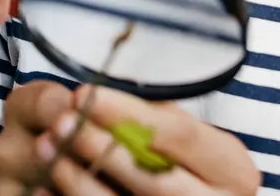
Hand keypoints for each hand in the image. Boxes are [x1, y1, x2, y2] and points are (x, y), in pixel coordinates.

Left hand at [0, 82, 260, 195]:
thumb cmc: (183, 159)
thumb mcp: (186, 136)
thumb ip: (156, 116)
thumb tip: (98, 95)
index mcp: (233, 168)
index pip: (179, 133)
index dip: (129, 113)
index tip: (86, 93)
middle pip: (154, 176)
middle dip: (101, 145)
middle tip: (60, 122)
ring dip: (79, 176)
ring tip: (47, 148)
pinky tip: (47, 185)